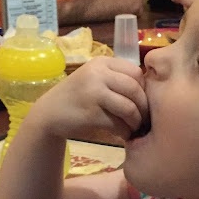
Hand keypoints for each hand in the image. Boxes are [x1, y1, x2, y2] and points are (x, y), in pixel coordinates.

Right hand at [31, 57, 147, 140]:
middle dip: (144, 107)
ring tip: (134, 128)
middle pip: (135, 89)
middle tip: (145, 119)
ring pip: (129, 107)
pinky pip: (117, 124)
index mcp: (102, 62)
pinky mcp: (90, 114)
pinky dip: (124, 132)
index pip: (135, 72)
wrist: (49, 114)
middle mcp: (97, 74)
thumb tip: (149, 92)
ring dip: (136, 121)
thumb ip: (116, 79)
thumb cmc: (77, 98)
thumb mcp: (94, 79)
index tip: (143, 103)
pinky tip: (123, 135)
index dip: (144, 89)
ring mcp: (93, 93)